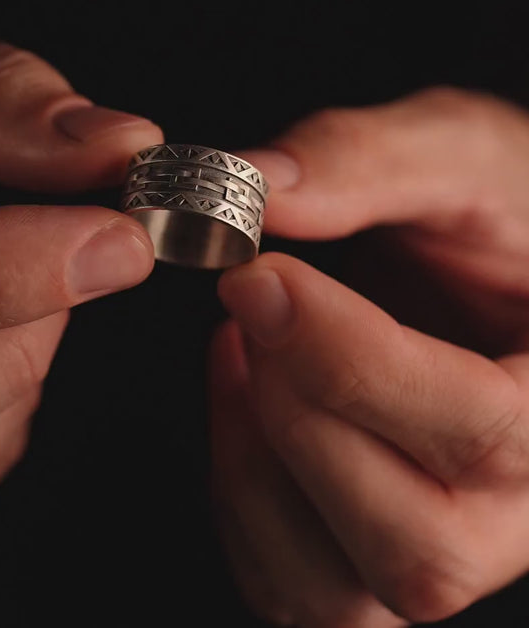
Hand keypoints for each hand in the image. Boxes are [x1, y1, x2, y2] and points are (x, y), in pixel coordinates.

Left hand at [210, 86, 528, 625]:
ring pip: (338, 591)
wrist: (487, 259)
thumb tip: (261, 191)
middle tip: (252, 296)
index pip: (484, 432)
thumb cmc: (497, 207)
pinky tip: (242, 383)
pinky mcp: (368, 553)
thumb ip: (367, 160)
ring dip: (256, 458)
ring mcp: (447, 546)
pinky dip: (236, 486)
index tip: (262, 276)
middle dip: (300, 409)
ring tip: (245, 340)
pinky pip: (286, 580)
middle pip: (415, 543)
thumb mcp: (455, 153)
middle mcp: (522, 510)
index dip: (354, 361)